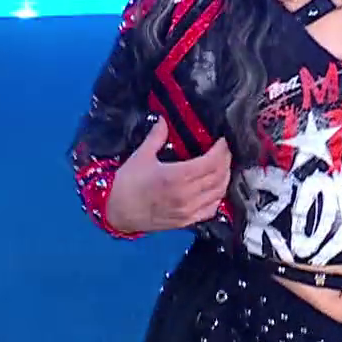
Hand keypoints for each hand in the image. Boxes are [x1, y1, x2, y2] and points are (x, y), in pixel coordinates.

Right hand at [103, 118, 231, 233]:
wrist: (116, 212)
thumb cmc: (127, 185)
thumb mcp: (141, 156)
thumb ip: (156, 137)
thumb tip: (163, 120)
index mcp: (176, 177)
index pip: (211, 162)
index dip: (221, 150)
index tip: (222, 141)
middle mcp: (186, 195)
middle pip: (219, 176)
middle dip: (225, 161)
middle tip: (224, 151)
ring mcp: (188, 211)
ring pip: (219, 193)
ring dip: (224, 178)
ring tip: (222, 166)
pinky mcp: (186, 221)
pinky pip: (211, 209)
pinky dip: (218, 197)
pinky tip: (215, 188)